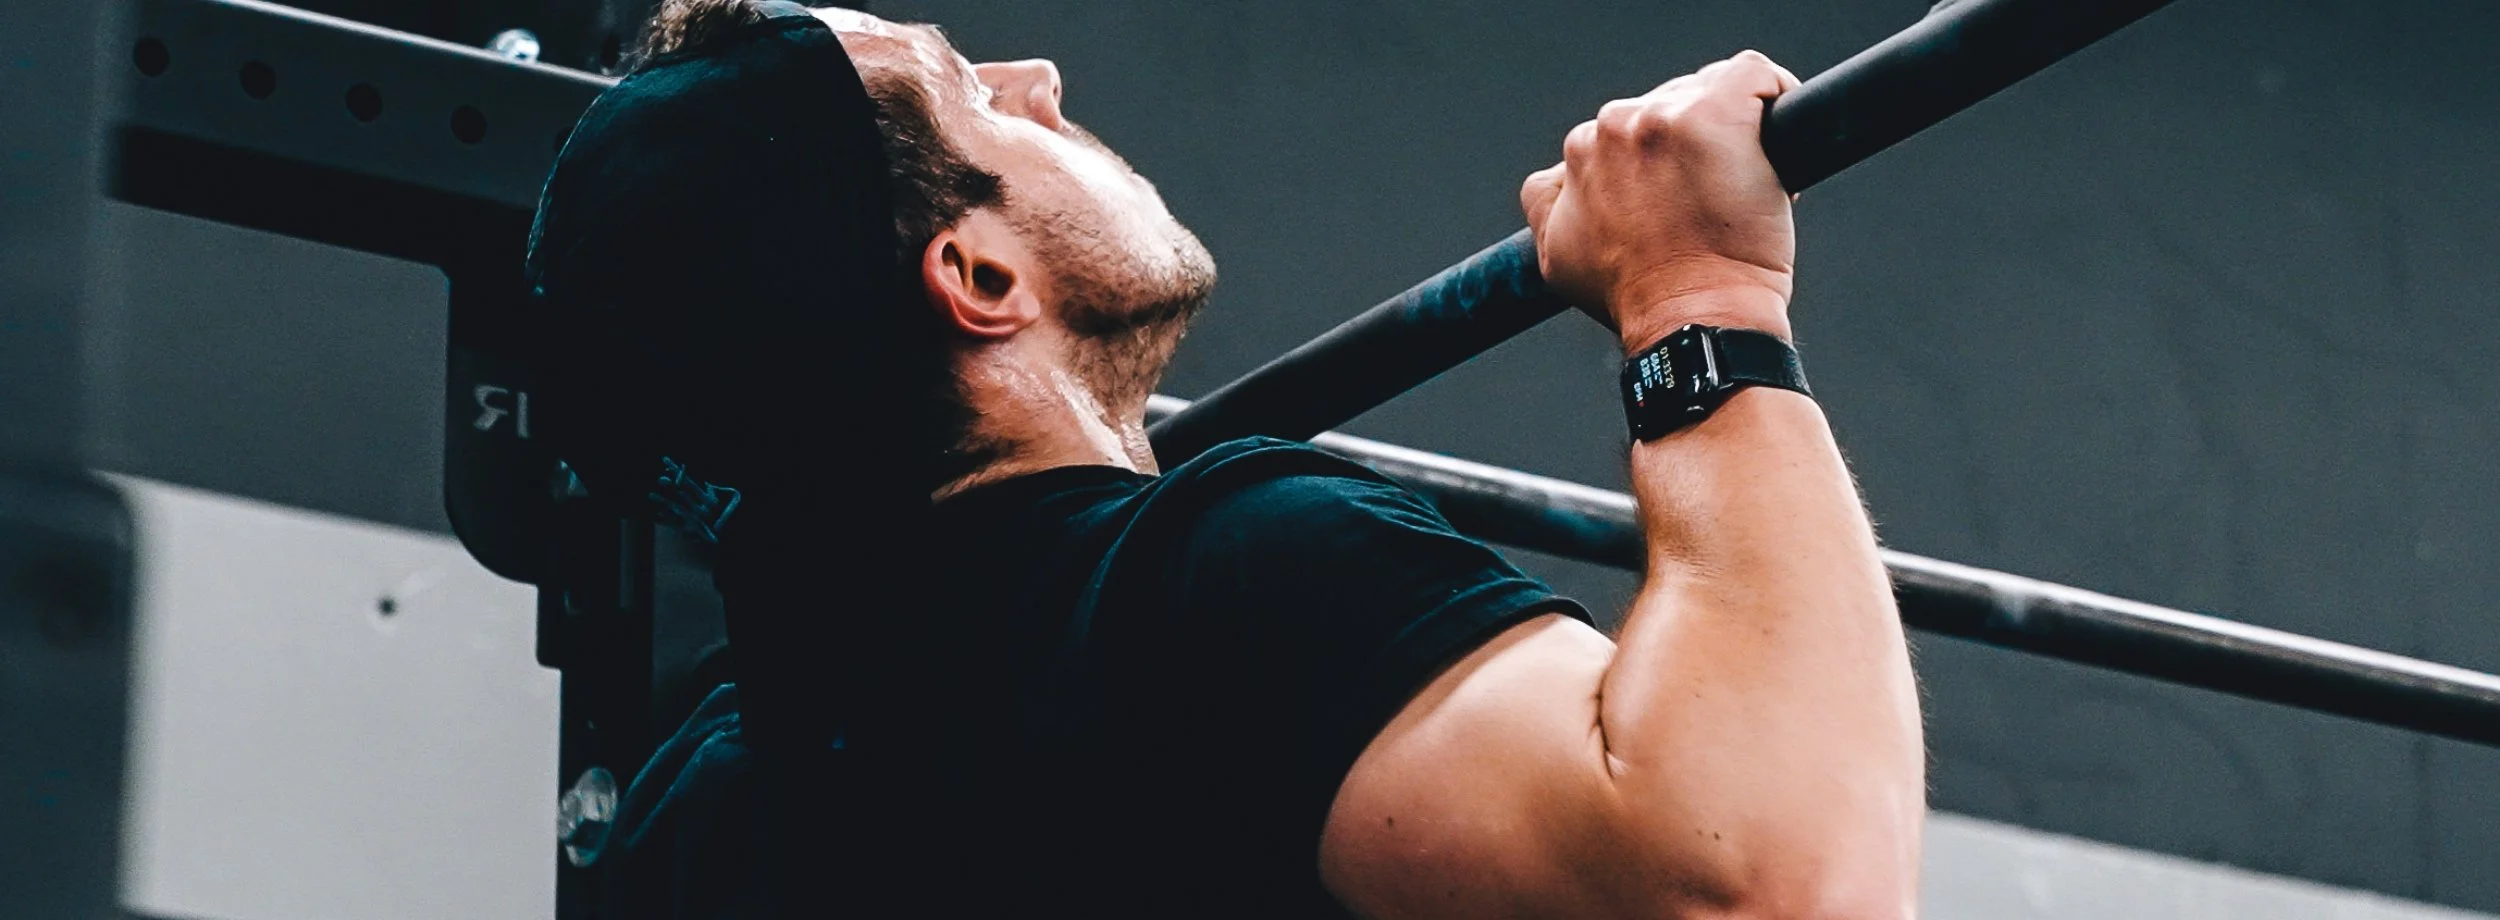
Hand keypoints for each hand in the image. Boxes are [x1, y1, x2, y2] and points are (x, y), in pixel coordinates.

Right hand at [1521, 50, 1801, 351]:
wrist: (1691, 318)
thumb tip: (1557, 184)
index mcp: (1580, 154)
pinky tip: (1777, 141)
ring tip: (1742, 184)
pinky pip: (1753, 76)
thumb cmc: (1642, 299)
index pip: (1624, 132)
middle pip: (1667, 106)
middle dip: (1692, 144)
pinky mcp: (1715, 111)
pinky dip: (1773, 97)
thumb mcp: (1559, 258)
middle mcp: (1613, 128)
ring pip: (1709, 91)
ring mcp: (1663, 118)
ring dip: (1731, 129)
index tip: (1682, 196)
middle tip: (1714, 198)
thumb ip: (1548, 208)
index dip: (1659, 162)